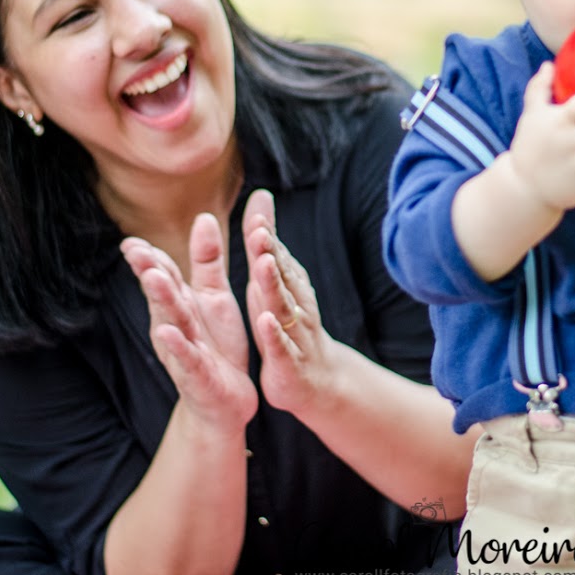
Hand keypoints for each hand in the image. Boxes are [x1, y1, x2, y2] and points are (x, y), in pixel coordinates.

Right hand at [122, 217, 256, 429]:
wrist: (227, 402)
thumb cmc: (217, 345)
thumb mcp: (214, 297)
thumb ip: (207, 261)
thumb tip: (203, 217)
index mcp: (180, 304)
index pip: (162, 276)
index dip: (147, 260)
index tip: (130, 243)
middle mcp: (175, 325)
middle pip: (161, 295)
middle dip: (150, 273)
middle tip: (137, 253)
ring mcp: (184, 350)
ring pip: (171, 321)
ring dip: (162, 300)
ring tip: (153, 278)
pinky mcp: (199, 375)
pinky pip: (188, 358)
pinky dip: (179, 345)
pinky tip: (168, 332)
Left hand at [241, 189, 334, 415]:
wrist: (318, 380)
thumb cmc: (289, 322)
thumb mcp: (274, 280)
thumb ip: (266, 241)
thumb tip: (262, 195)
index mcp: (288, 283)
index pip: (276, 256)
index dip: (266, 237)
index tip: (256, 216)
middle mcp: (294, 303)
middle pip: (281, 275)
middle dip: (270, 253)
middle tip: (258, 231)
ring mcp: (294, 332)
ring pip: (282, 307)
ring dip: (274, 286)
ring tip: (262, 266)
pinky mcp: (287, 362)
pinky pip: (281, 346)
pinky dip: (274, 334)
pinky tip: (265, 321)